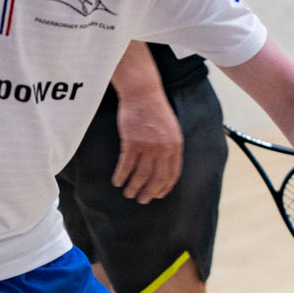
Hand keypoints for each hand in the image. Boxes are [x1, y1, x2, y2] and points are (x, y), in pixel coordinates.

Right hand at [111, 86, 183, 202]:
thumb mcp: (171, 129)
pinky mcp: (132, 142)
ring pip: (141, 175)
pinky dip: (121, 176)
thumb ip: (170, 147)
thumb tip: (164, 167)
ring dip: (134, 187)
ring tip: (128, 193)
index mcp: (175, 146)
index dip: (164, 188)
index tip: (157, 195)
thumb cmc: (155, 109)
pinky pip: (126, 166)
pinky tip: (117, 181)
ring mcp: (148, 146)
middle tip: (142, 200)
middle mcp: (163, 149)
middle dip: (149, 193)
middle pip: (157, 179)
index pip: (172, 174)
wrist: (142, 92)